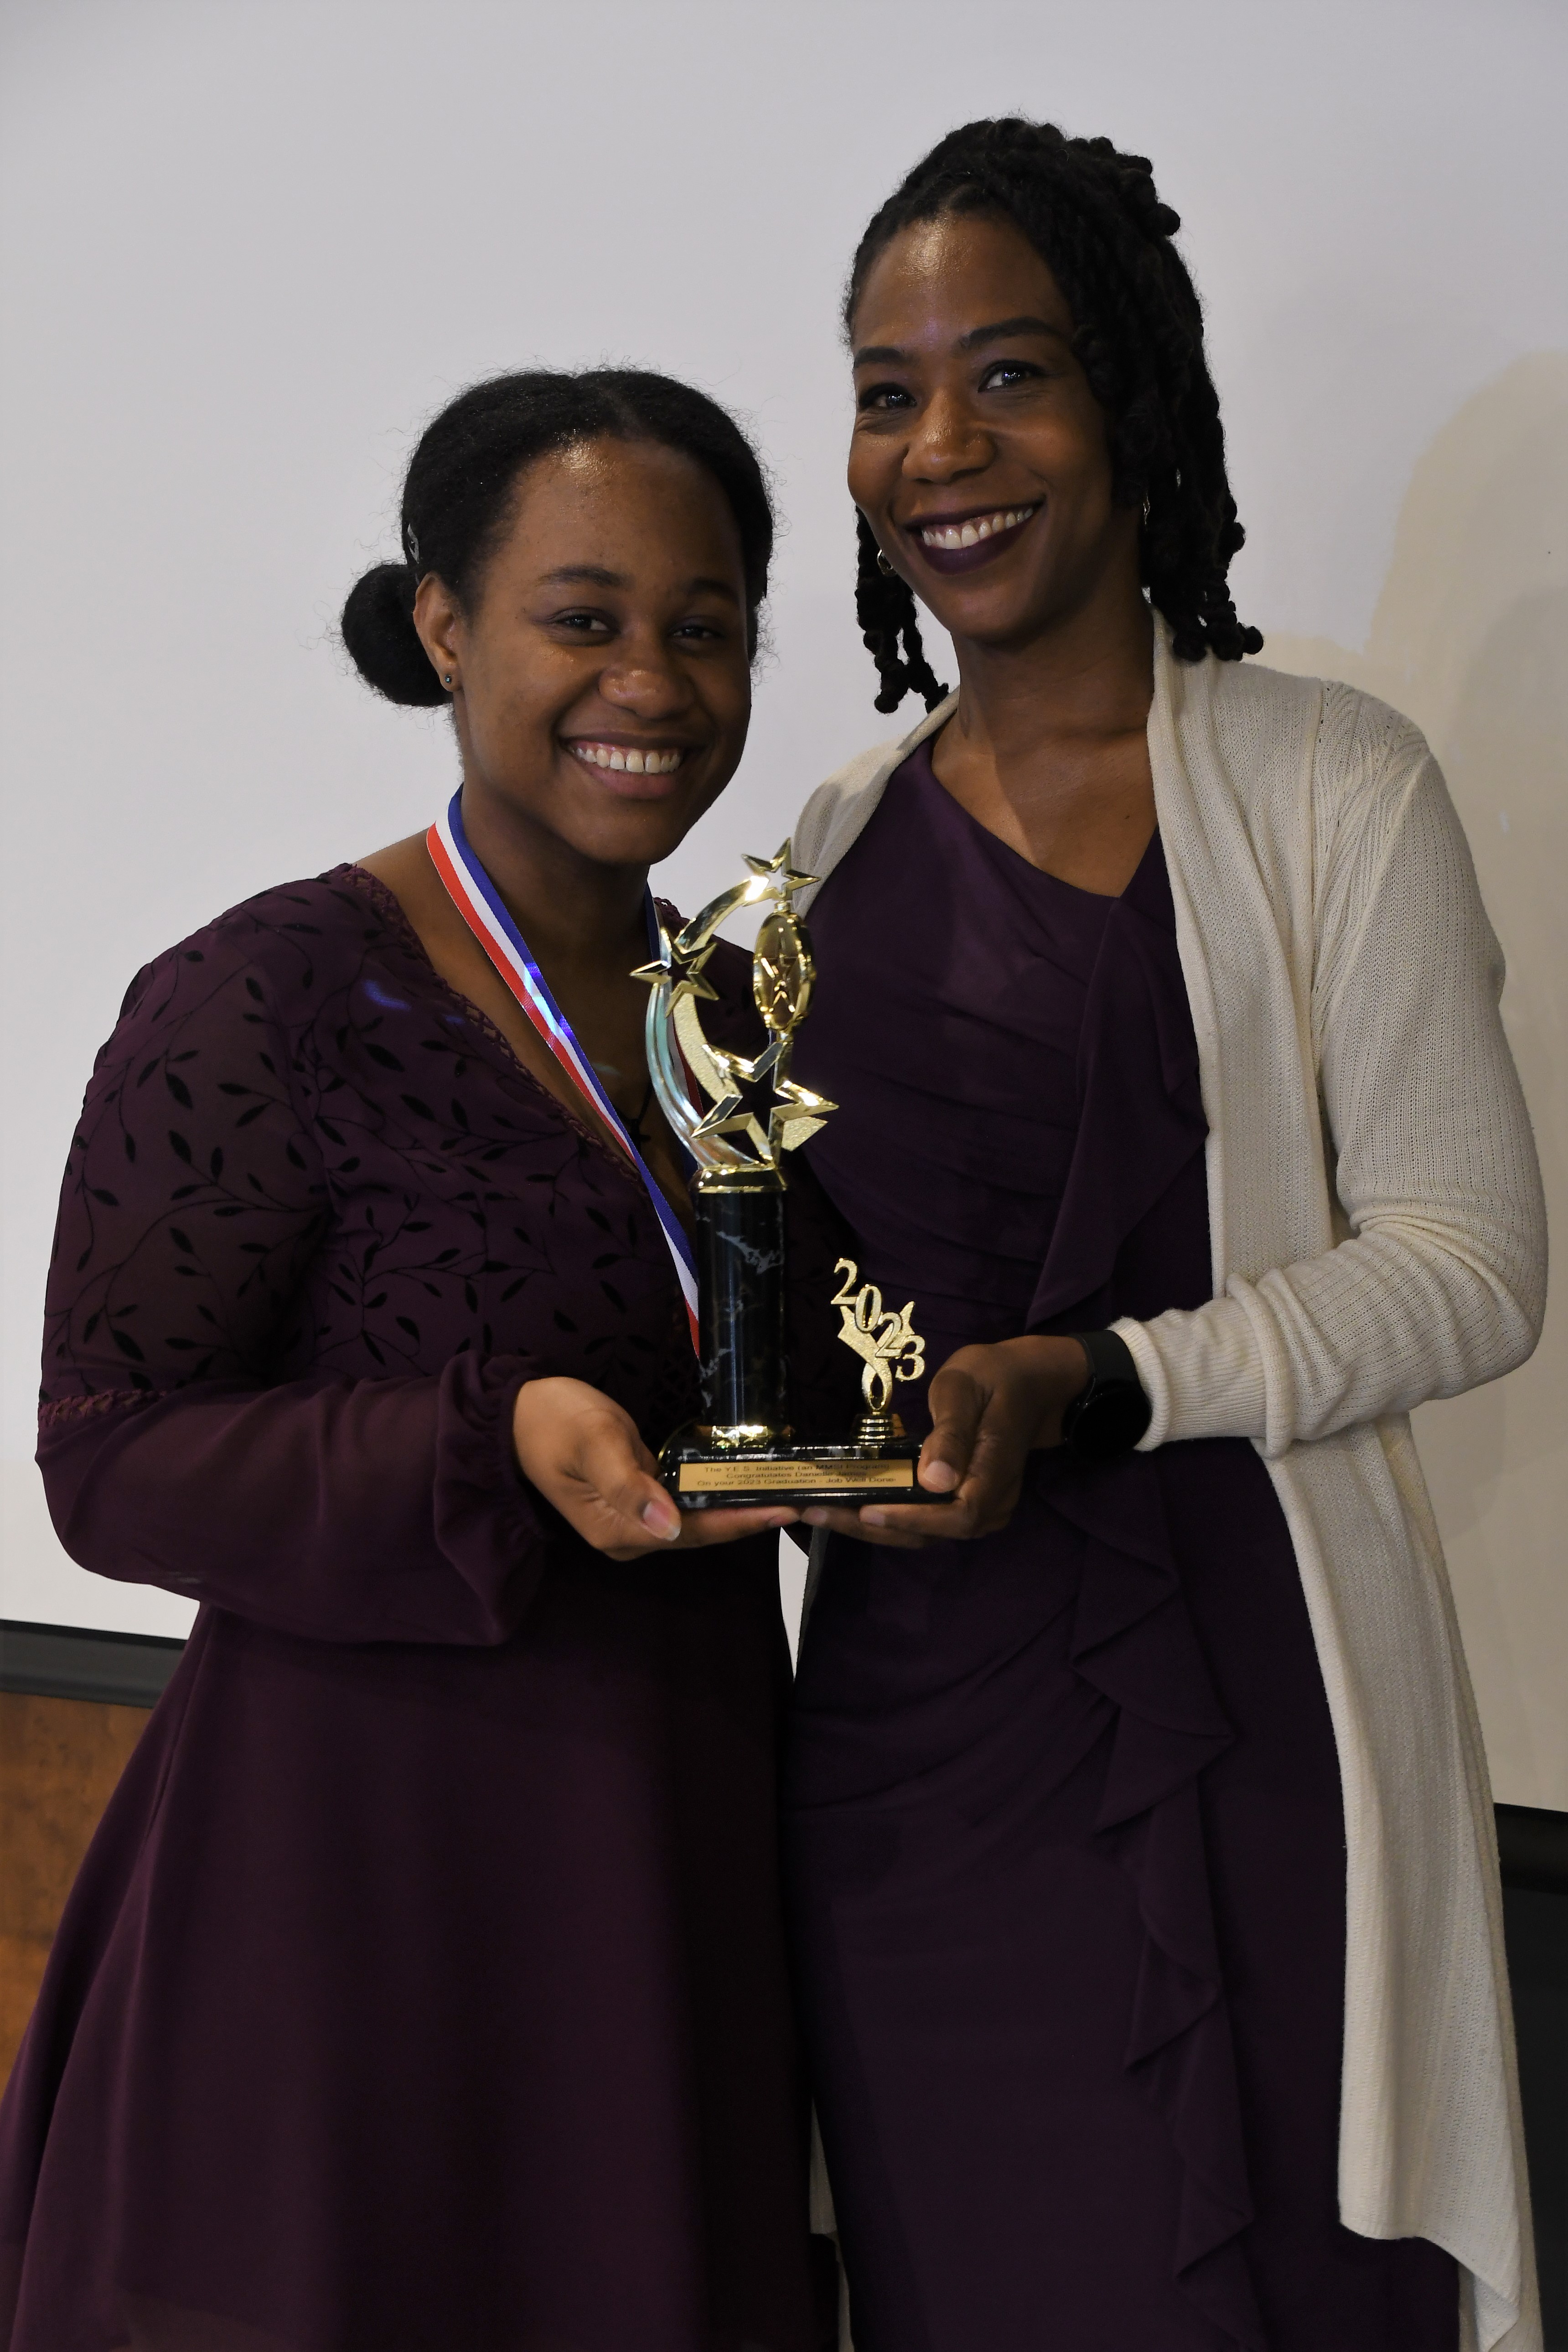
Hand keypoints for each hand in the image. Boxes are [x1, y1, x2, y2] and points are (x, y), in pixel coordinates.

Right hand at [512, 1377, 796, 1560]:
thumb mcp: (593, 1443)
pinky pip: (683, 1503)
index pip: (690, 1532)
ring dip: (735, 1507)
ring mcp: (631, 1520)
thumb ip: (629, 1484)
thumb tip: (668, 1524)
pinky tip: (745, 1482)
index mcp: (615, 1530)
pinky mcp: (635, 1500)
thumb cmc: (554, 1420)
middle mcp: (626, 1536)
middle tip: (799, 1499)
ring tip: (783, 1491)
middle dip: (746, 1517)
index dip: (737, 1522)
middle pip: (697, 1532)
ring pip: (693, 1520)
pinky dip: (714, 1494)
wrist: (518, 1414)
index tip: (782, 1509)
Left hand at [803, 1335, 1089, 1549]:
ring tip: (820, 1513)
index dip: (911, 1519)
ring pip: (925, 1534)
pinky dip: (887, 1519)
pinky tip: (849, 1507)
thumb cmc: (992, 1377)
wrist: (1027, 1383)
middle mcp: (991, 1503)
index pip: (957, 1515)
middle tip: (816, 1513)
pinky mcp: (964, 1505)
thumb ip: (952, 1433)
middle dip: (872, 1528)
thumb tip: (936, 1480)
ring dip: (873, 1528)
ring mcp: (980, 1509)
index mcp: (994, 1472)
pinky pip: (925, 1523)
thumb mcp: (966, 1389)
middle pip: (933, 1534)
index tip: (867, 1511)